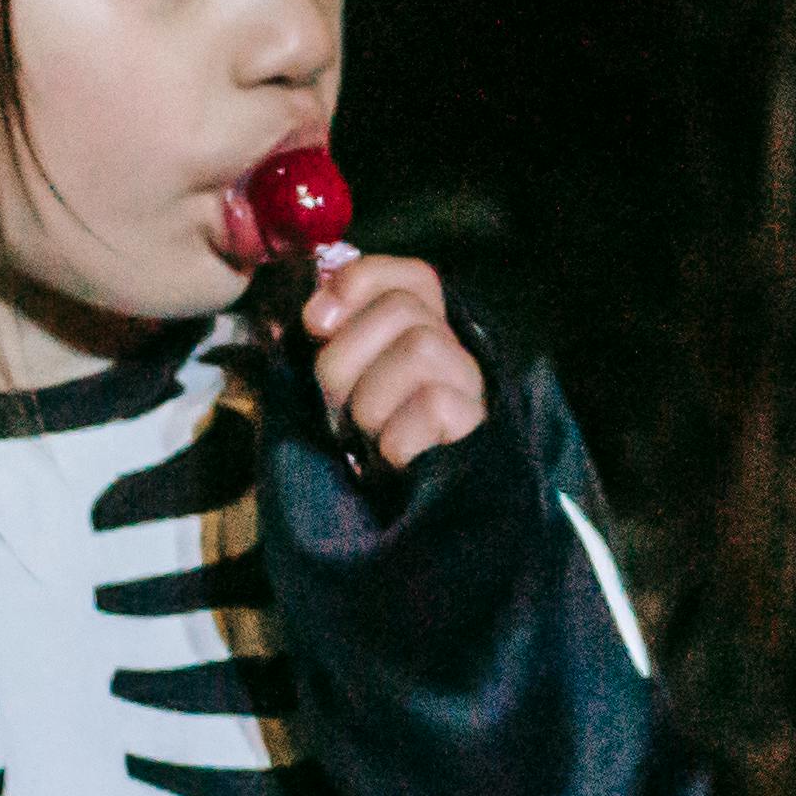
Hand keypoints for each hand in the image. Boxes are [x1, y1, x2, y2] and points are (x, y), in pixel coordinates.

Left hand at [302, 253, 492, 469]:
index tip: (316, 322)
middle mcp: (456, 350)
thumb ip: (334, 341)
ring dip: (371, 400)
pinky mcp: (480, 427)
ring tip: (368, 435)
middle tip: (338, 405)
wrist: (408, 520)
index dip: (362, 282)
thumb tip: (315, 313)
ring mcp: (473, 387)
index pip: (413, 275)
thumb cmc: (367, 444)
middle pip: (403, 308)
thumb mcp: (344, 386)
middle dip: (347, 357)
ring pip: (421, 347)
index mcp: (425, 331)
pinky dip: (396, 436)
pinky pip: (434, 404)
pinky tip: (393, 457)